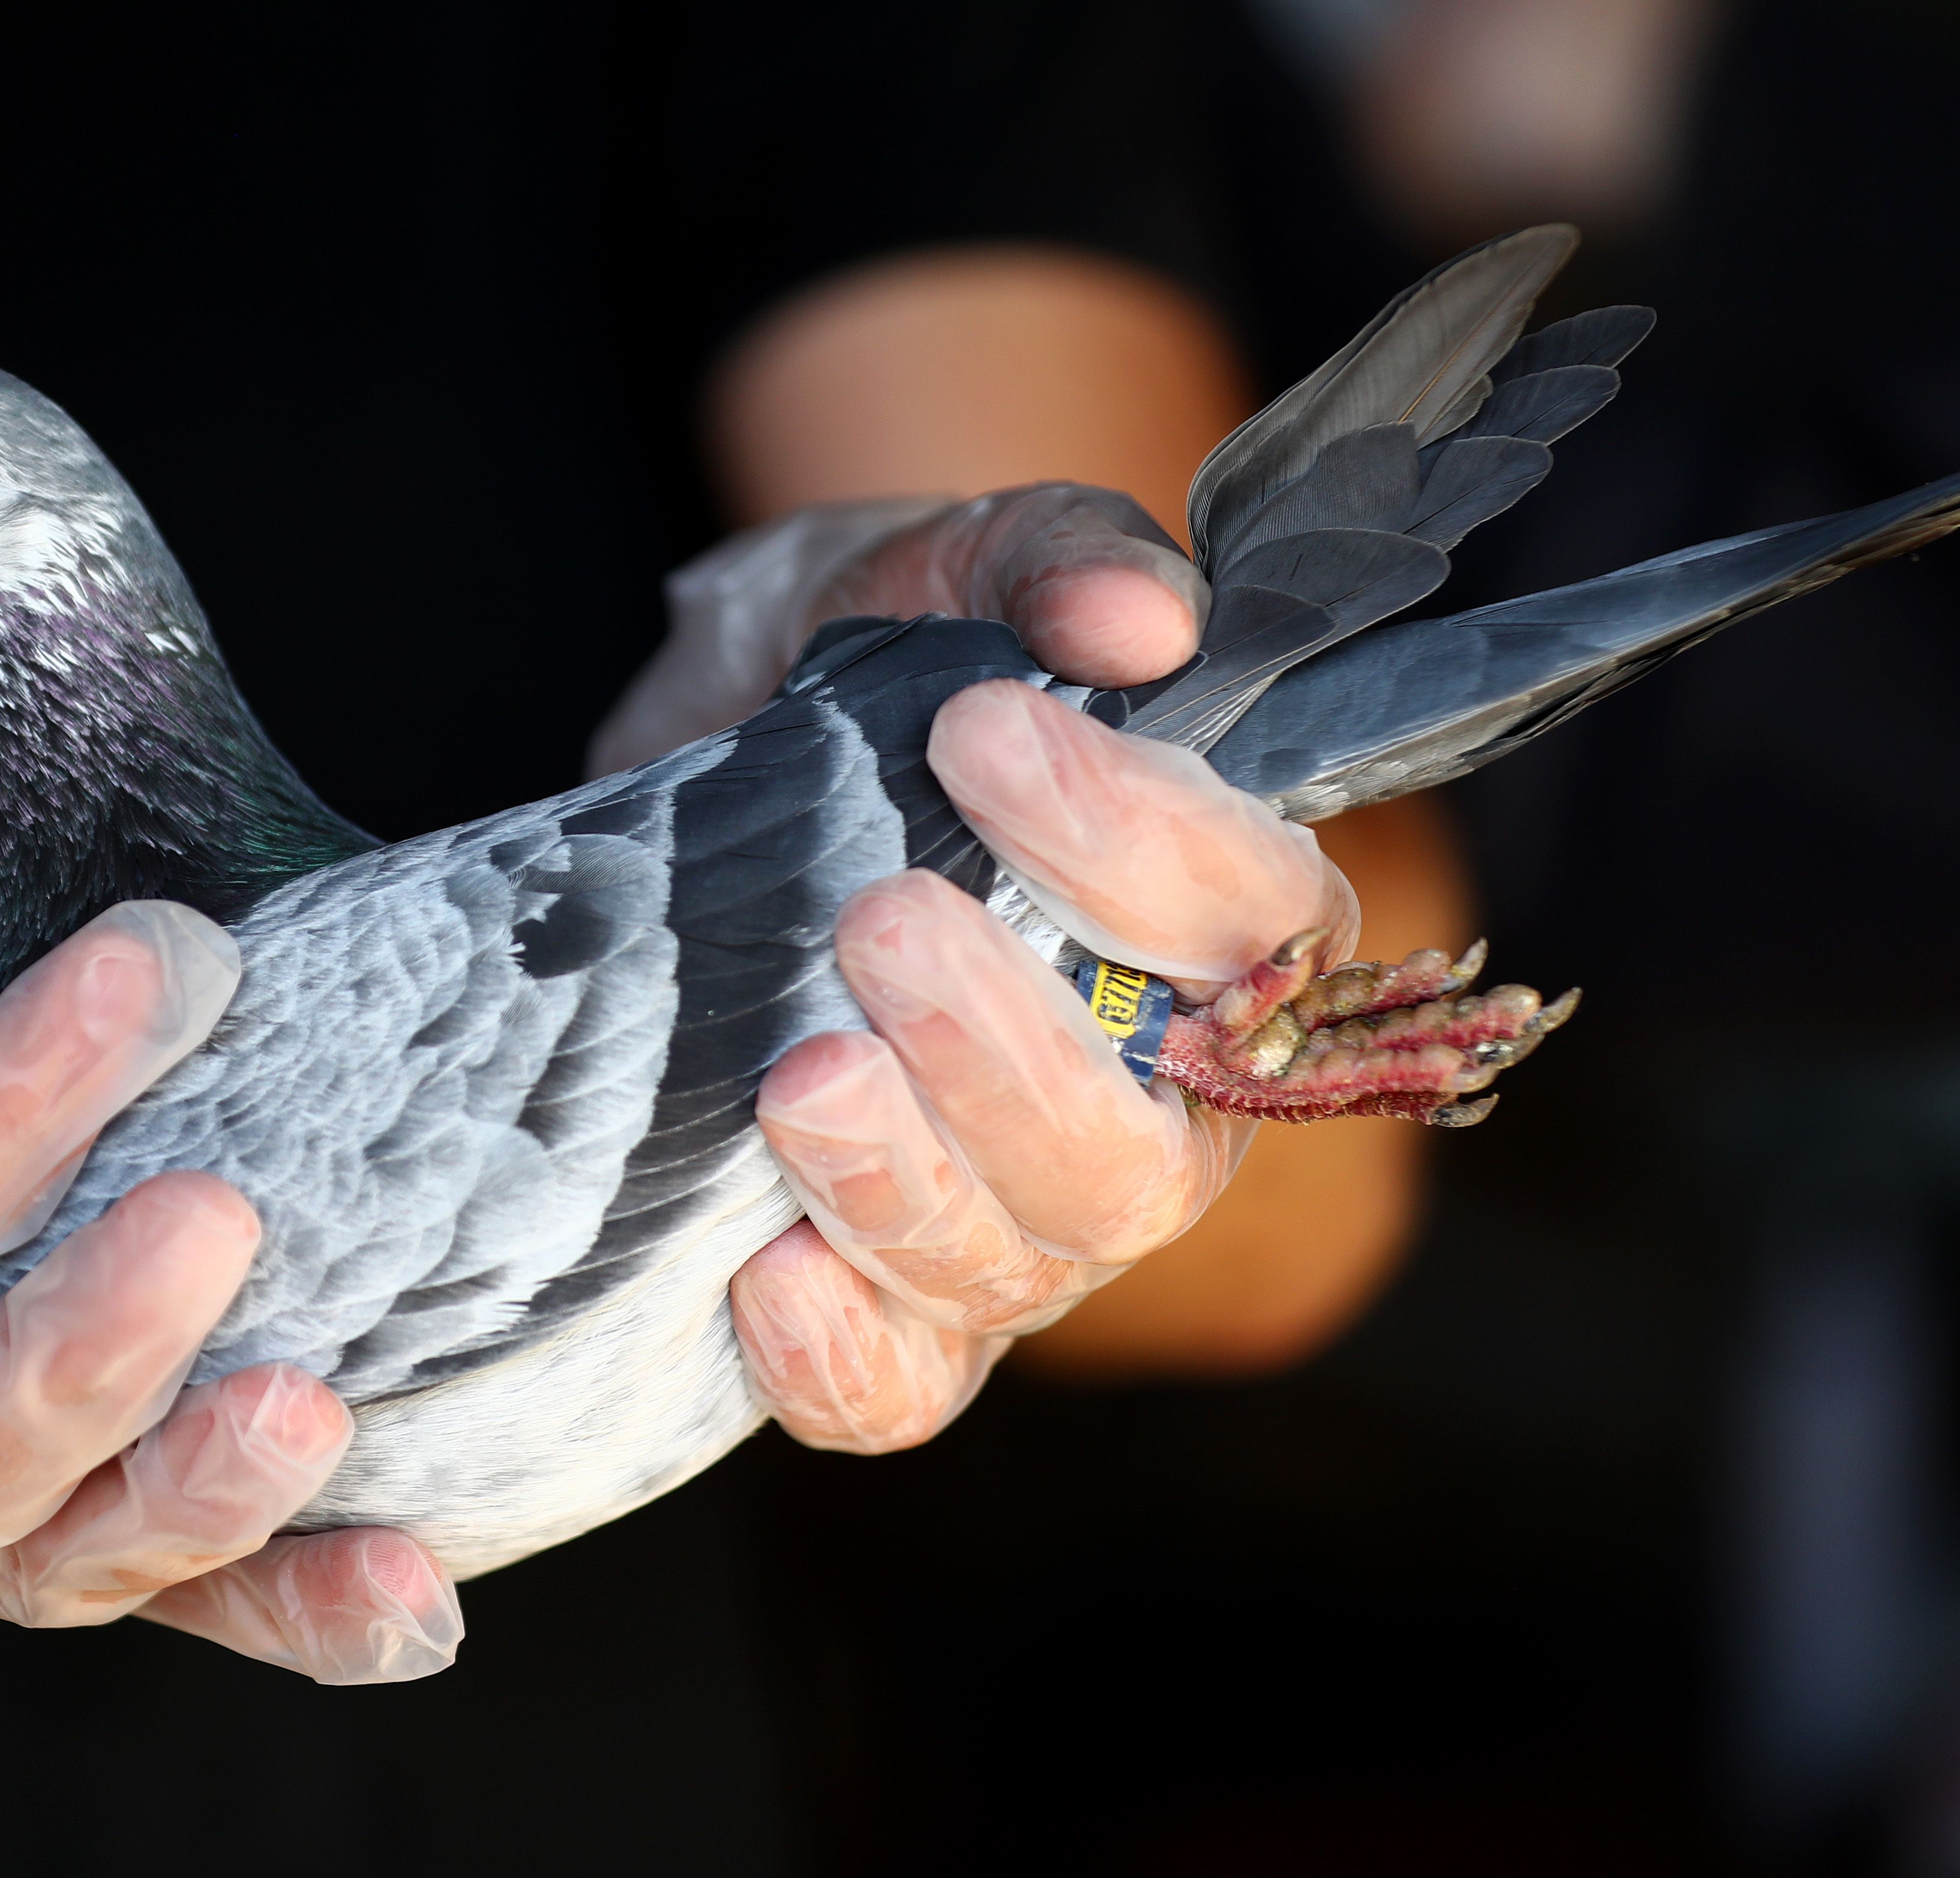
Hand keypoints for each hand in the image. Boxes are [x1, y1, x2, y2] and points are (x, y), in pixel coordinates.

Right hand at [0, 741, 459, 1682]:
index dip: (2, 1109)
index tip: (150, 966)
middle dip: (80, 1346)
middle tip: (218, 1216)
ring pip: (38, 1556)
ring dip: (186, 1502)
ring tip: (310, 1417)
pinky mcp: (89, 1506)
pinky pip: (181, 1598)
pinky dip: (292, 1612)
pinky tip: (414, 1594)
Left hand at [597, 490, 1355, 1451]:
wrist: (702, 752)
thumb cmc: (868, 676)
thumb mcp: (935, 573)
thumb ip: (1046, 566)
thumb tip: (1137, 620)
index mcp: (1211, 935)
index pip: (1257, 934)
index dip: (1143, 852)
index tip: (984, 730)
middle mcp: (1141, 1105)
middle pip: (1144, 1163)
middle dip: (1012, 1053)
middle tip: (881, 920)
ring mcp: (1010, 1220)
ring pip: (1015, 1273)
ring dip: (907, 1186)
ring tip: (798, 1078)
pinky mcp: (875, 1296)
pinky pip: (893, 1393)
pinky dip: (836, 1355)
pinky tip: (765, 1268)